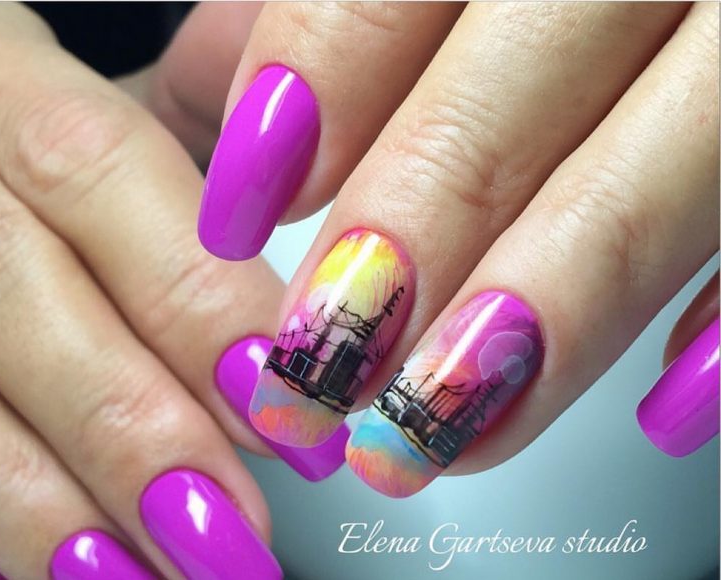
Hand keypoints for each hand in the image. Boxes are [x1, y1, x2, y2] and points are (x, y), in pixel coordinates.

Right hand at [0, 3, 344, 577]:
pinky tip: (37, 573)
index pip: (88, 158)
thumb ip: (198, 181)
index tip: (281, 403)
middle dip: (120, 417)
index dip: (189, 291)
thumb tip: (314, 321)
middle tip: (224, 531)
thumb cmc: (32, 152)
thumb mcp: (101, 125)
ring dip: (33, 501)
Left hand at [199, 2, 718, 496]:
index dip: (303, 105)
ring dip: (545, 313)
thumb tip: (245, 112)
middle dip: (407, 241)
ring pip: (652, 179)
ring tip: (437, 420)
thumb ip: (345, 17)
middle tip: (323, 362)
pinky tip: (663, 403)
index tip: (241, 212)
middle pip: (506, 102)